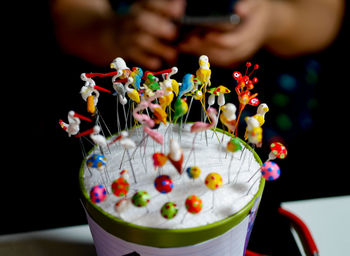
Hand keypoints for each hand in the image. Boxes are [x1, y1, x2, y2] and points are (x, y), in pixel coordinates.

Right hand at [52, 0, 184, 69]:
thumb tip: (180, 4)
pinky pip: (134, 56)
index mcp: (139, 7)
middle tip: (173, 33)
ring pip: (139, 40)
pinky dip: (146, 60)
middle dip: (158, 26)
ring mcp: (125, 36)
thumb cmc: (134, 23)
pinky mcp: (124, 51)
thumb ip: (162, 8)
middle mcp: (131, 20)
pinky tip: (157, 62)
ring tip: (172, 54)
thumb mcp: (144, 10)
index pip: (150, 4)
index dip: (164, 7)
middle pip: (142, 21)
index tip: (179, 10)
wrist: (104, 34)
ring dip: (157, 47)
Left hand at [178, 0, 272, 66]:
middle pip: (221, 54)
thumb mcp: (256, 3)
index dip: (216, 40)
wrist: (265, 23)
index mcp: (251, 35)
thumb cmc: (257, 10)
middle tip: (187, 41)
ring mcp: (238, 56)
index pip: (231, 43)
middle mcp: (245, 49)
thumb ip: (248, 5)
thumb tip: (238, 10)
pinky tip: (190, 48)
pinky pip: (216, 61)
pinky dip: (203, 55)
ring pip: (217, 59)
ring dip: (200, 53)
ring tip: (185, 45)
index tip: (204, 34)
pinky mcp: (232, 58)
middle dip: (203, 48)